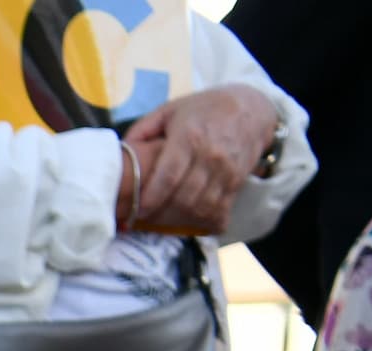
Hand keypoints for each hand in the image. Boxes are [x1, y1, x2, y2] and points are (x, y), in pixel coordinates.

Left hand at [120, 84, 279, 235]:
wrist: (251, 107)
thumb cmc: (203, 110)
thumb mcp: (170, 109)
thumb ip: (142, 129)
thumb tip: (121, 151)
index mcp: (189, 138)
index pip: (168, 177)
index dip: (150, 199)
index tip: (135, 211)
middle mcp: (210, 155)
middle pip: (183, 197)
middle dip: (161, 214)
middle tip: (145, 219)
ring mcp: (226, 169)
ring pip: (201, 207)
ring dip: (180, 220)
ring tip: (163, 221)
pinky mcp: (238, 180)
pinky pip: (220, 209)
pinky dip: (204, 221)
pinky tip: (190, 222)